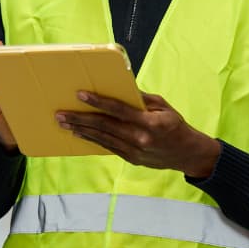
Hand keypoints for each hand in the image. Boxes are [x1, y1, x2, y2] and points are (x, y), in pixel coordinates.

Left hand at [56, 91, 220, 176]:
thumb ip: (141, 99)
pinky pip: (107, 147)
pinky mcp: (130, 159)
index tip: (80, 95)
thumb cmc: (175, 125)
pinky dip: (92, 140)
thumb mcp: (163, 106)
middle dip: (80, 119)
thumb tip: (119, 88)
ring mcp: (134, 151)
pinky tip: (79, 134)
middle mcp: (140, 138)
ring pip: (102, 138)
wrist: (187, 154)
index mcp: (149, 122)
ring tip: (63, 123)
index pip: (118, 110)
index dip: (98, 102)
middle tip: (61, 114)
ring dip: (81, 130)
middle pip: (105, 126)